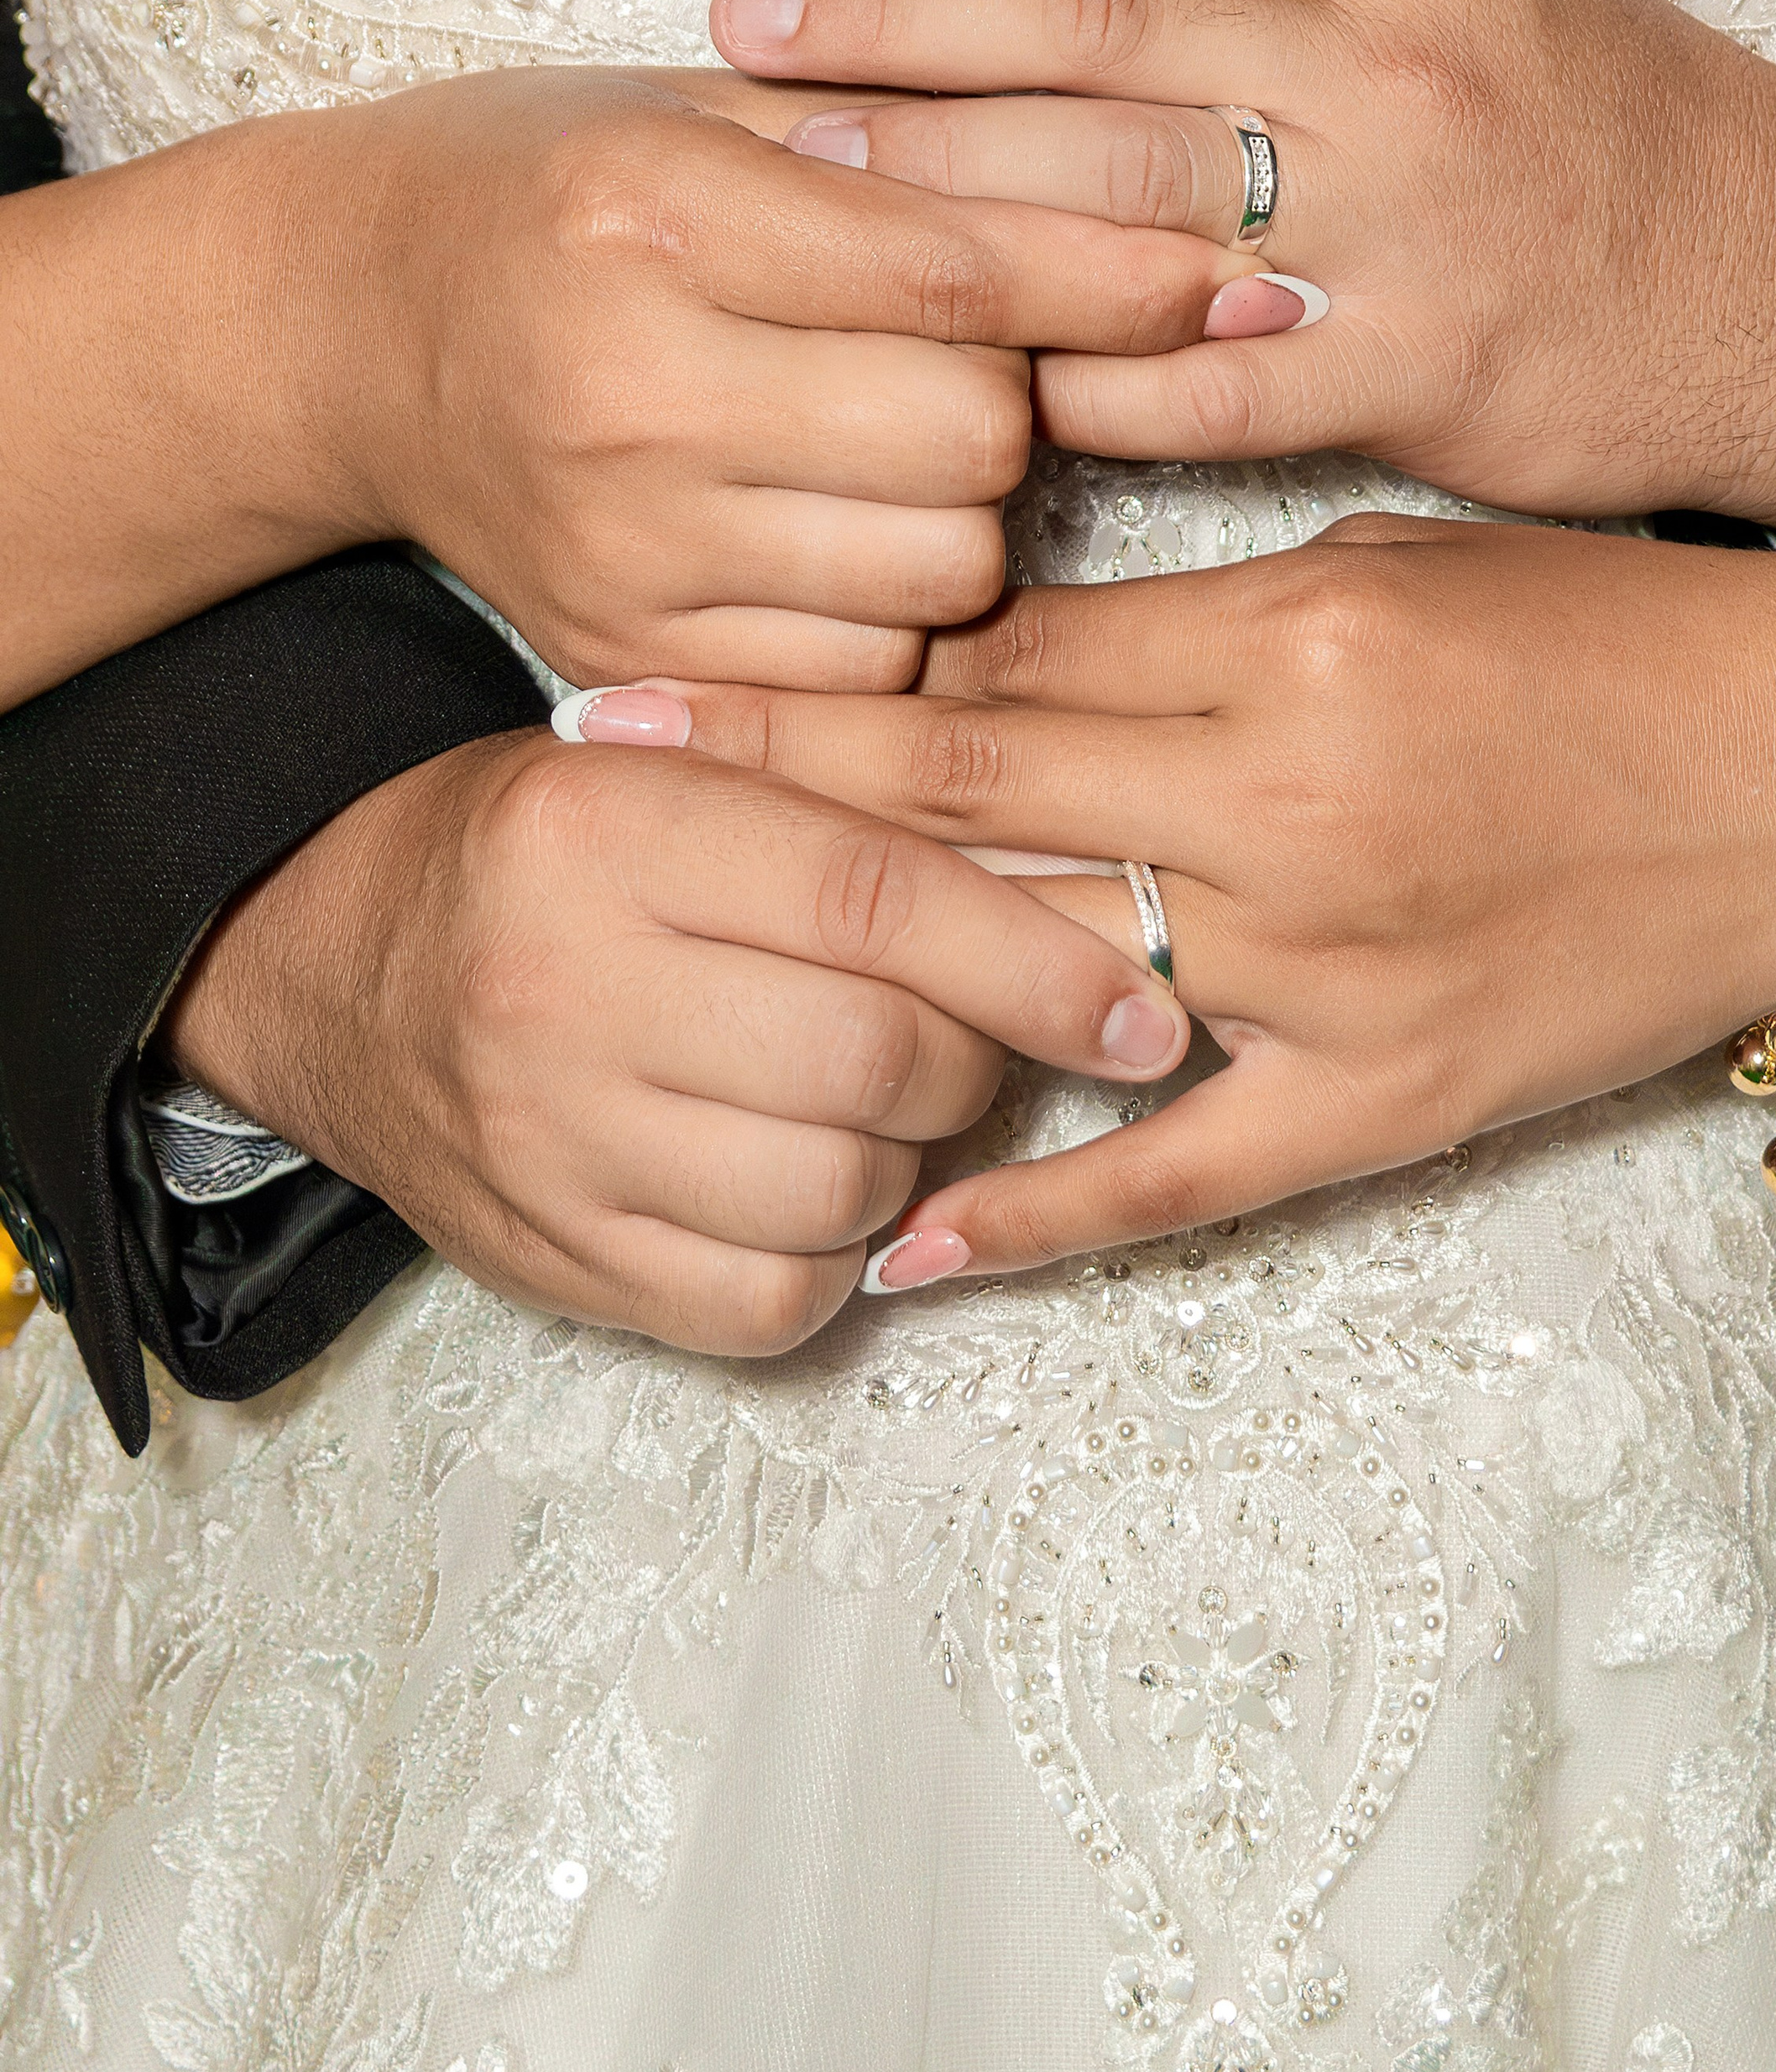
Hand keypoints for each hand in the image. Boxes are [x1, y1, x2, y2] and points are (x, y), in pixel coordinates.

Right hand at [163, 722, 1189, 1349]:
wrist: (334, 958)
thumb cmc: (558, 848)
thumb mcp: (681, 769)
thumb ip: (857, 812)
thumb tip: (1084, 907)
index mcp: (614, 824)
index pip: (879, 898)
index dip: (1039, 963)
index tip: (1145, 1010)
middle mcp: (564, 984)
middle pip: (876, 1061)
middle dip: (968, 1061)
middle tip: (962, 1036)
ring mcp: (549, 1139)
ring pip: (839, 1191)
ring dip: (900, 1158)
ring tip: (865, 1100)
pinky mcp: (552, 1258)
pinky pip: (768, 1303)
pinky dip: (825, 1258)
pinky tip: (798, 1185)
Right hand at [315, 61, 1242, 689]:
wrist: (348, 327)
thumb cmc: (560, 190)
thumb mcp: (711, 113)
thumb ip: (921, 147)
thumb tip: (1168, 215)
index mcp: (659, 211)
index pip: (958, 270)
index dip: (1116, 278)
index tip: (1226, 278)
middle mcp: (630, 385)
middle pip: (973, 439)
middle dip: (1019, 401)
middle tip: (973, 360)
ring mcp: (620, 541)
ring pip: (937, 573)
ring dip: (965, 516)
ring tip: (897, 449)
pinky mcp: (621, 654)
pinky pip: (860, 672)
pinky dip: (890, 616)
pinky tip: (841, 539)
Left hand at [656, 509, 1775, 1275]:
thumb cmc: (1609, 639)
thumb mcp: (1391, 564)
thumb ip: (1192, 610)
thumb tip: (998, 634)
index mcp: (1286, 647)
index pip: (998, 659)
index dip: (821, 663)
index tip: (670, 658)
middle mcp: (1284, 808)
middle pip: (969, 793)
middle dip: (768, 773)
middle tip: (590, 761)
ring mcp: (1329, 971)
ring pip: (1045, 974)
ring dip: (858, 971)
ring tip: (686, 969)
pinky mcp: (1387, 1099)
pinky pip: (1181, 1176)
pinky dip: (1037, 1217)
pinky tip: (900, 1247)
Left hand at [713, 0, 1775, 531]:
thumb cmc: (1605, 132)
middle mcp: (1386, 51)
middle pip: (1075, 45)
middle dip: (876, 71)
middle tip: (727, 100)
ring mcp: (1406, 214)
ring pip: (1113, 204)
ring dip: (936, 222)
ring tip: (791, 236)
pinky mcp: (1424, 364)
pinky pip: (1191, 378)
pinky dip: (1068, 383)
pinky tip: (964, 393)